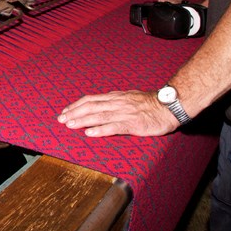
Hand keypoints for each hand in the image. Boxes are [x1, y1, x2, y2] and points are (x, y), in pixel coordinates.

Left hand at [57, 90, 179, 136]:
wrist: (170, 105)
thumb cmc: (151, 103)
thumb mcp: (130, 97)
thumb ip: (116, 100)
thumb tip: (102, 101)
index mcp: (115, 97)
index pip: (91, 99)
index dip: (77, 105)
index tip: (65, 111)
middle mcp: (117, 103)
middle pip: (90, 106)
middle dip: (74, 113)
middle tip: (61, 119)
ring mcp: (124, 113)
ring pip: (99, 115)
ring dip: (82, 120)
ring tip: (69, 125)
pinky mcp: (133, 123)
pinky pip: (113, 126)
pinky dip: (100, 129)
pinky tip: (90, 133)